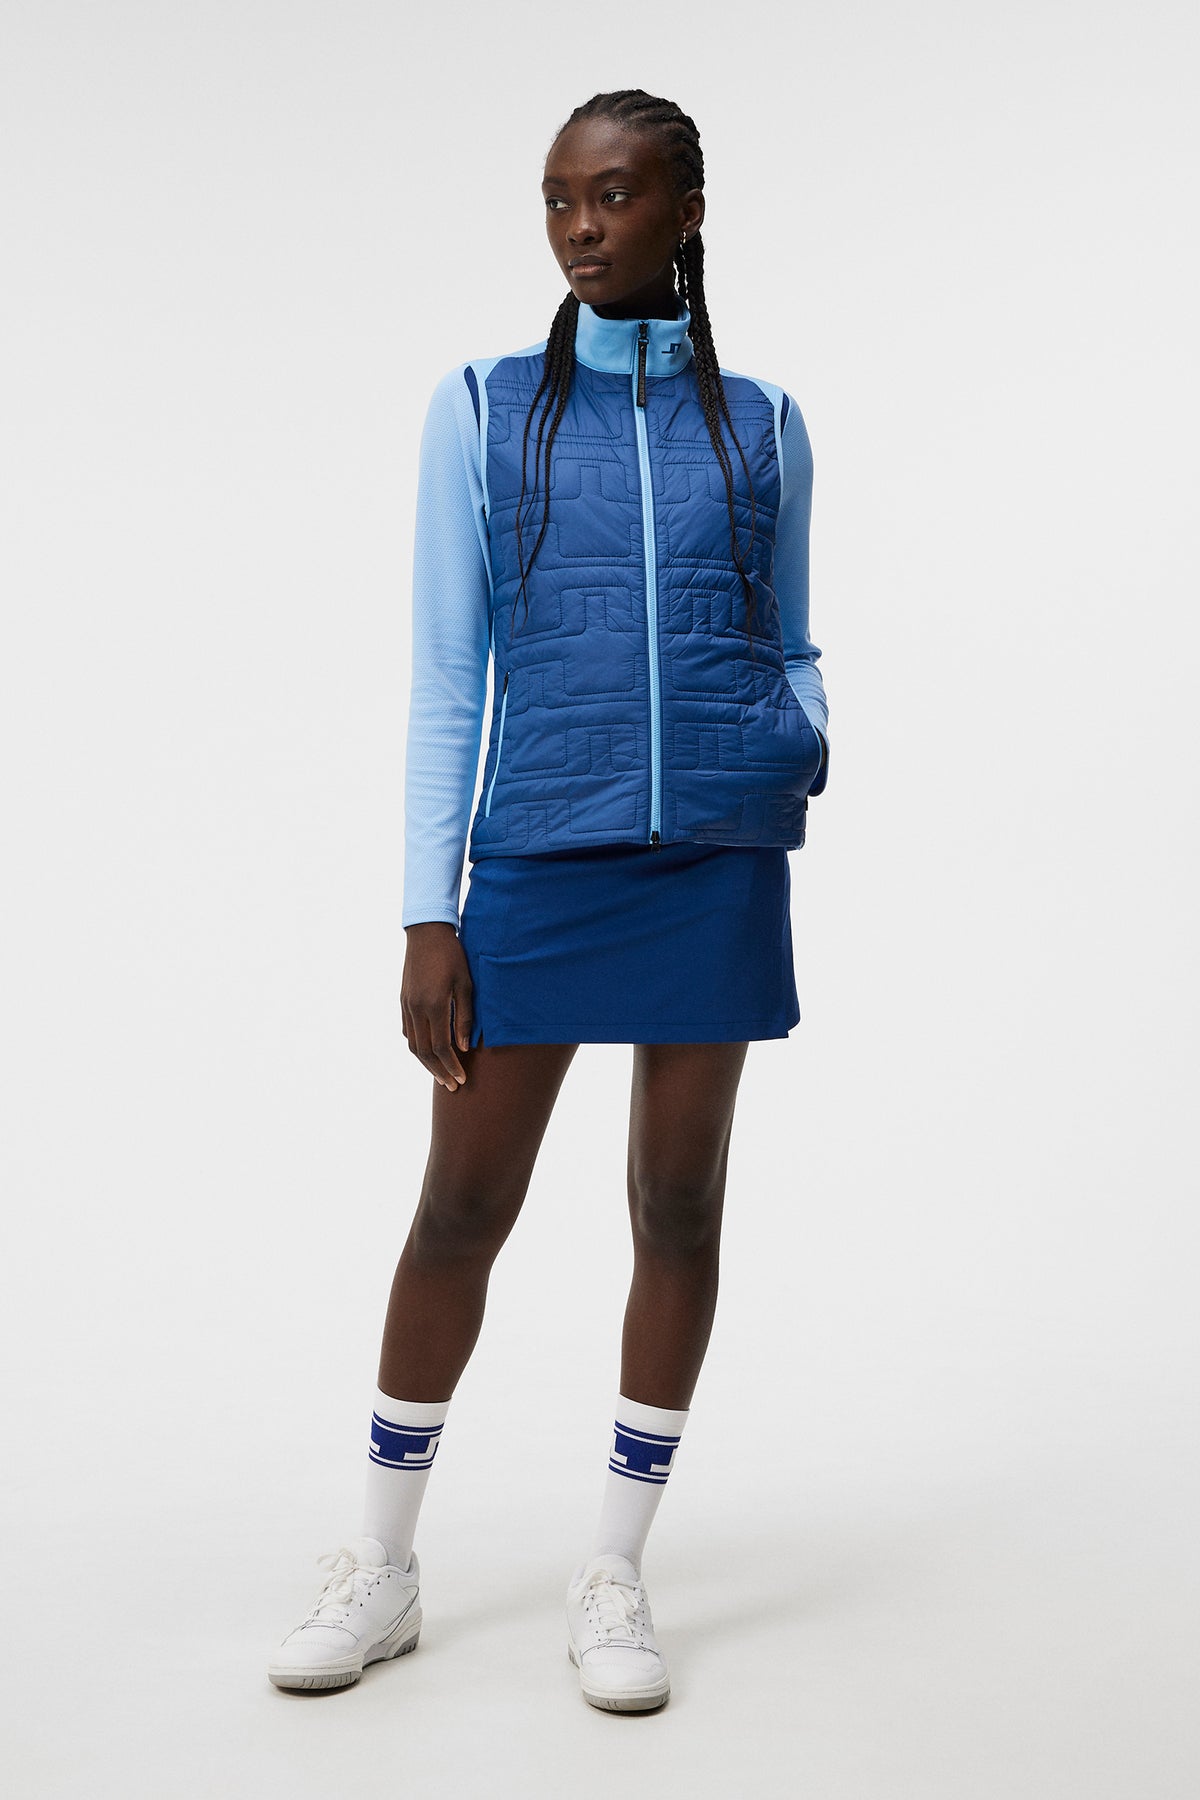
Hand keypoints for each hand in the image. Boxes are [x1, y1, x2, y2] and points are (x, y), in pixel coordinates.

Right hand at [400, 923, 474, 1089]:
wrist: (427, 933)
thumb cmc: (453, 956)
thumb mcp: (466, 985)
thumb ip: (465, 1017)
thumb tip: (463, 1047)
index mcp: (434, 1005)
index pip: (442, 1047)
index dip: (451, 1066)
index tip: (462, 1079)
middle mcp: (416, 1009)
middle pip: (424, 1052)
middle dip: (438, 1071)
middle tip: (452, 1086)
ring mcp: (406, 1005)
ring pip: (413, 1044)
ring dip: (426, 1063)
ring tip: (440, 1075)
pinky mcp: (403, 1001)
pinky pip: (407, 1031)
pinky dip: (417, 1046)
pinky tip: (428, 1052)